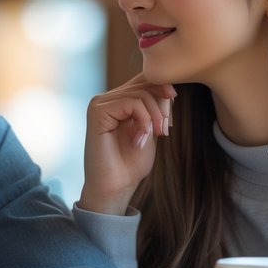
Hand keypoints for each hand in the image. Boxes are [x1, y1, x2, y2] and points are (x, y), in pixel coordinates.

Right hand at [78, 73, 174, 215]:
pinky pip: (131, 102)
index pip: (145, 80)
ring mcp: (99, 103)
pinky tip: (140, 139)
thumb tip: (169, 86)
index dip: (164, 91)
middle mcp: (107, 98)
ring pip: (141, 93)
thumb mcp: (151, 129)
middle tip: (165, 130)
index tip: (171, 118)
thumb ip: (155, 108)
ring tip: (156, 135)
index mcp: (118, 101)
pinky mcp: (97, 111)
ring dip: (155, 115)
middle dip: (162, 106)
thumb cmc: (132, 163)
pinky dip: (143, 119)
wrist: (115, 187)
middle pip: (145, 84)